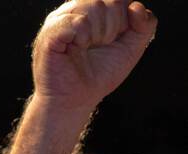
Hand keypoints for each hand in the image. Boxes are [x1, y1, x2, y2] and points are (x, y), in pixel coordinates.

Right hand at [32, 0, 156, 112]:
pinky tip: (75, 49)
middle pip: (109, 1)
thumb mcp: (132, 47)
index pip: (120, 0)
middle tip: (96, 48)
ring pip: (94, 6)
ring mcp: (59, 20)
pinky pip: (78, 22)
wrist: (75, 101)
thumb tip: (135, 6)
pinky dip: (82, 38)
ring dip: (97, 34)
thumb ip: (145, 24)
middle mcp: (75, 10)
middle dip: (112, 29)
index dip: (123, 21)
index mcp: (93, 9)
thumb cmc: (99, 75)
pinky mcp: (49, 33)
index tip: (111, 42)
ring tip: (85, 49)